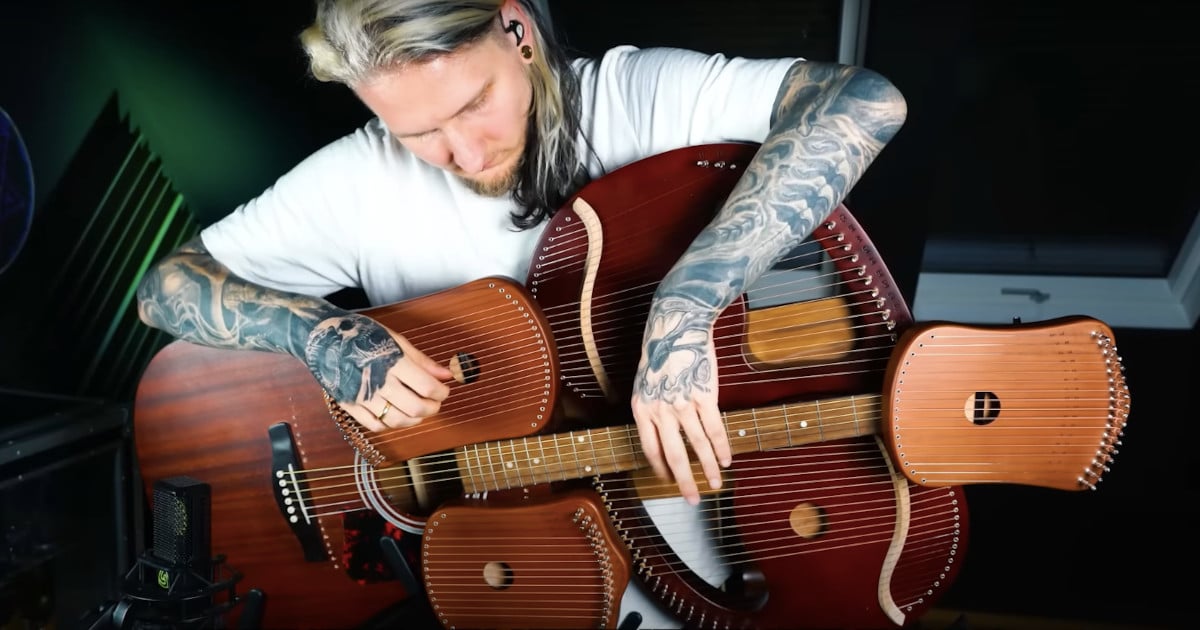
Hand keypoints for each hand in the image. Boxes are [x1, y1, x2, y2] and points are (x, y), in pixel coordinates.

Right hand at [305, 313, 451, 430]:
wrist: (322, 338)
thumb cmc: (361, 334)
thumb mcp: (395, 340)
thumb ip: (422, 361)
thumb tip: (447, 375)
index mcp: (392, 361)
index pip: (426, 386)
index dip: (441, 392)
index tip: (444, 390)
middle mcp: (377, 381)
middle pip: (415, 407)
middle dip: (432, 408)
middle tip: (435, 402)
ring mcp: (362, 396)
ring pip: (397, 421)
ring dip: (415, 420)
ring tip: (420, 411)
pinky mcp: (349, 405)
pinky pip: (375, 426)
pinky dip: (391, 425)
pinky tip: (397, 415)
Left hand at [631, 317, 730, 504]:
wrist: (677, 326)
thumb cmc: (661, 353)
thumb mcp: (645, 383)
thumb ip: (651, 411)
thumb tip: (662, 437)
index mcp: (641, 409)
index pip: (650, 450)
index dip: (661, 469)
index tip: (669, 482)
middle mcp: (660, 410)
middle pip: (674, 456)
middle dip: (684, 482)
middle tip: (692, 500)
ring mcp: (683, 404)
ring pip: (698, 446)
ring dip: (709, 468)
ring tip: (715, 483)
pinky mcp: (704, 396)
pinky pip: (715, 429)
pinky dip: (722, 447)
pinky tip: (726, 459)